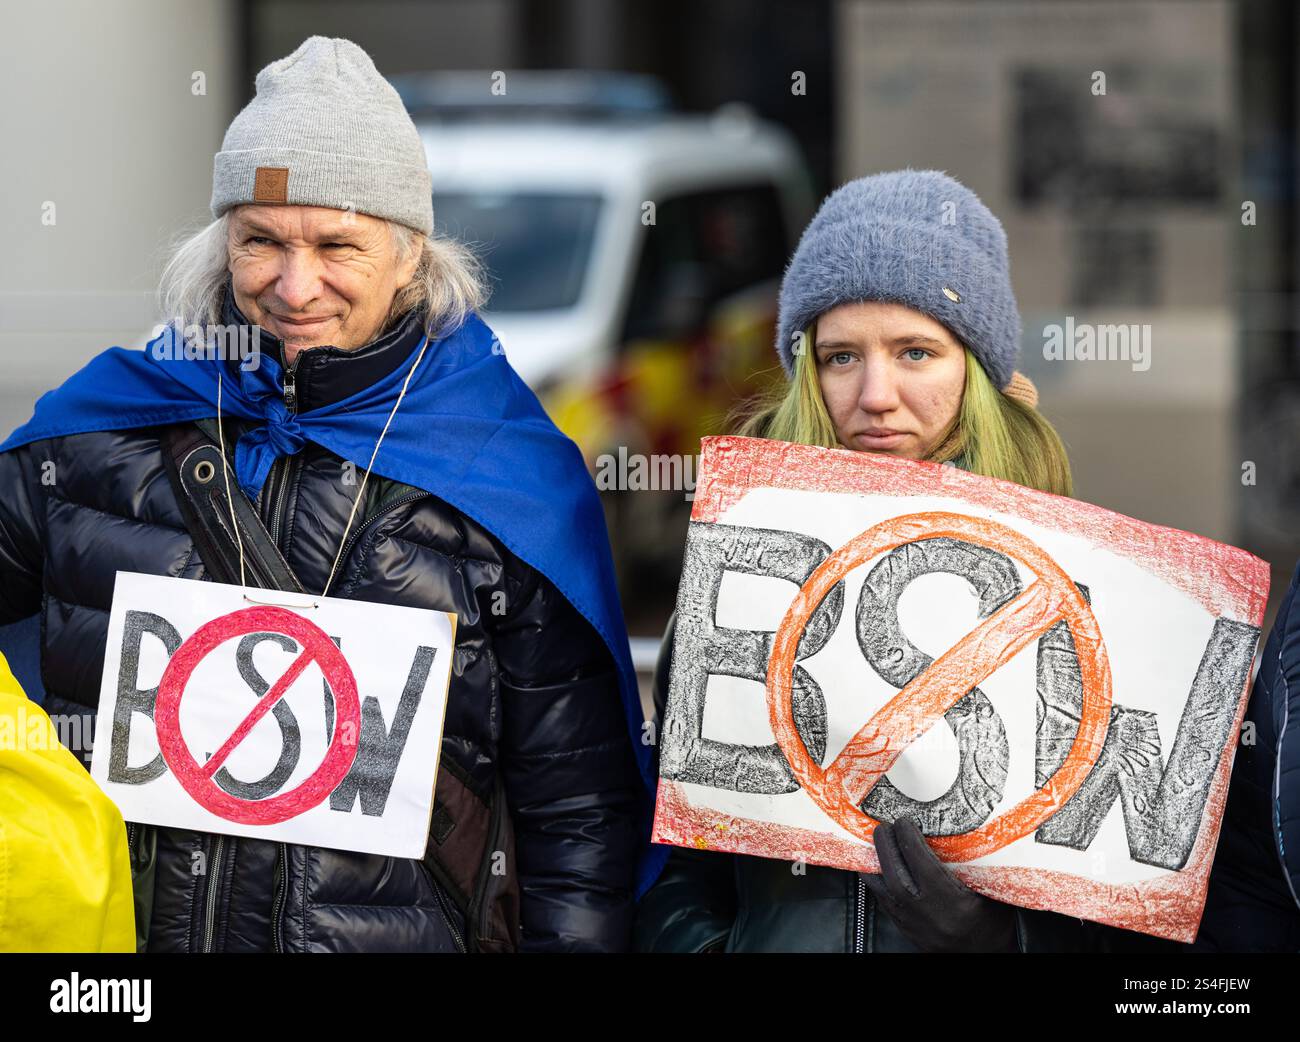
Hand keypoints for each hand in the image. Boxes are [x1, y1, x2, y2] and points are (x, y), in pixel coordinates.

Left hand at [862, 817, 1017, 952]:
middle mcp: (928, 915)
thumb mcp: (990, 891)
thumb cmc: (993, 921)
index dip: (909, 838)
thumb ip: (976, 864)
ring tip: (876, 843)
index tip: (904, 821)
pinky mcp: (905, 930)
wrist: (985, 955)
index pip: (921, 864)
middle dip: (886, 847)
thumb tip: (966, 829)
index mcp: (952, 903)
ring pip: (883, 891)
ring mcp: (913, 924)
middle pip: (895, 875)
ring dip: (876, 863)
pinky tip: (878, 867)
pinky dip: (878, 881)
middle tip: (883, 826)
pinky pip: (884, 902)